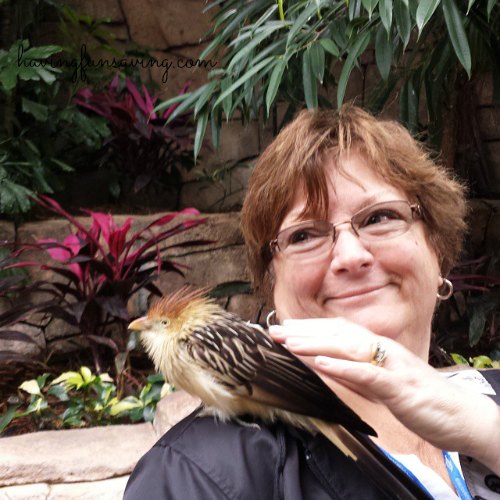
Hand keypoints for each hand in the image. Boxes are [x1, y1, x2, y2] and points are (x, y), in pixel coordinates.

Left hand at [269, 318, 499, 473]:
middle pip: (337, 335)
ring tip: (288, 342)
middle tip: (274, 332)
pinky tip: (320, 362)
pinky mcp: (399, 386)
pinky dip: (343, 366)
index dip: (310, 327)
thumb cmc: (419, 397)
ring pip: (347, 348)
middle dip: (304, 332)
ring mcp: (390, 366)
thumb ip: (356, 371)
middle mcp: (382, 350)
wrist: (461, 415)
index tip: (285, 328)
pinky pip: (367, 373)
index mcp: (378, 348)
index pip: (338, 330)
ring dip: (315, 343)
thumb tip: (327, 364)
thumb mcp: (381, 381)